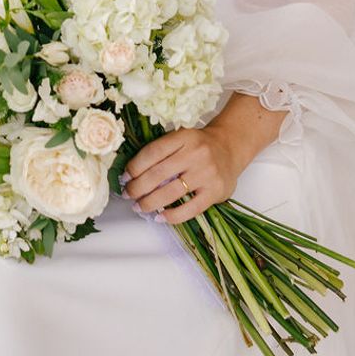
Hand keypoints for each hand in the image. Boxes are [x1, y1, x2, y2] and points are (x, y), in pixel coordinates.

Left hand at [122, 125, 245, 225]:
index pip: (153, 152)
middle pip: (159, 174)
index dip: (135, 166)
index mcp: (183, 137)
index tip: (124, 177)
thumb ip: (162, 152)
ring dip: (150, 202)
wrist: (230, 147)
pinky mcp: (215, 192)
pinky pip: (191, 208)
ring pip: (172, 192)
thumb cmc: (199, 145)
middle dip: (138, 187)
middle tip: (128, 194)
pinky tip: (160, 217)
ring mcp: (206, 173)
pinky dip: (173, 216)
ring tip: (139, 207)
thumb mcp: (181, 138)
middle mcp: (195, 154)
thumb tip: (132, 174)